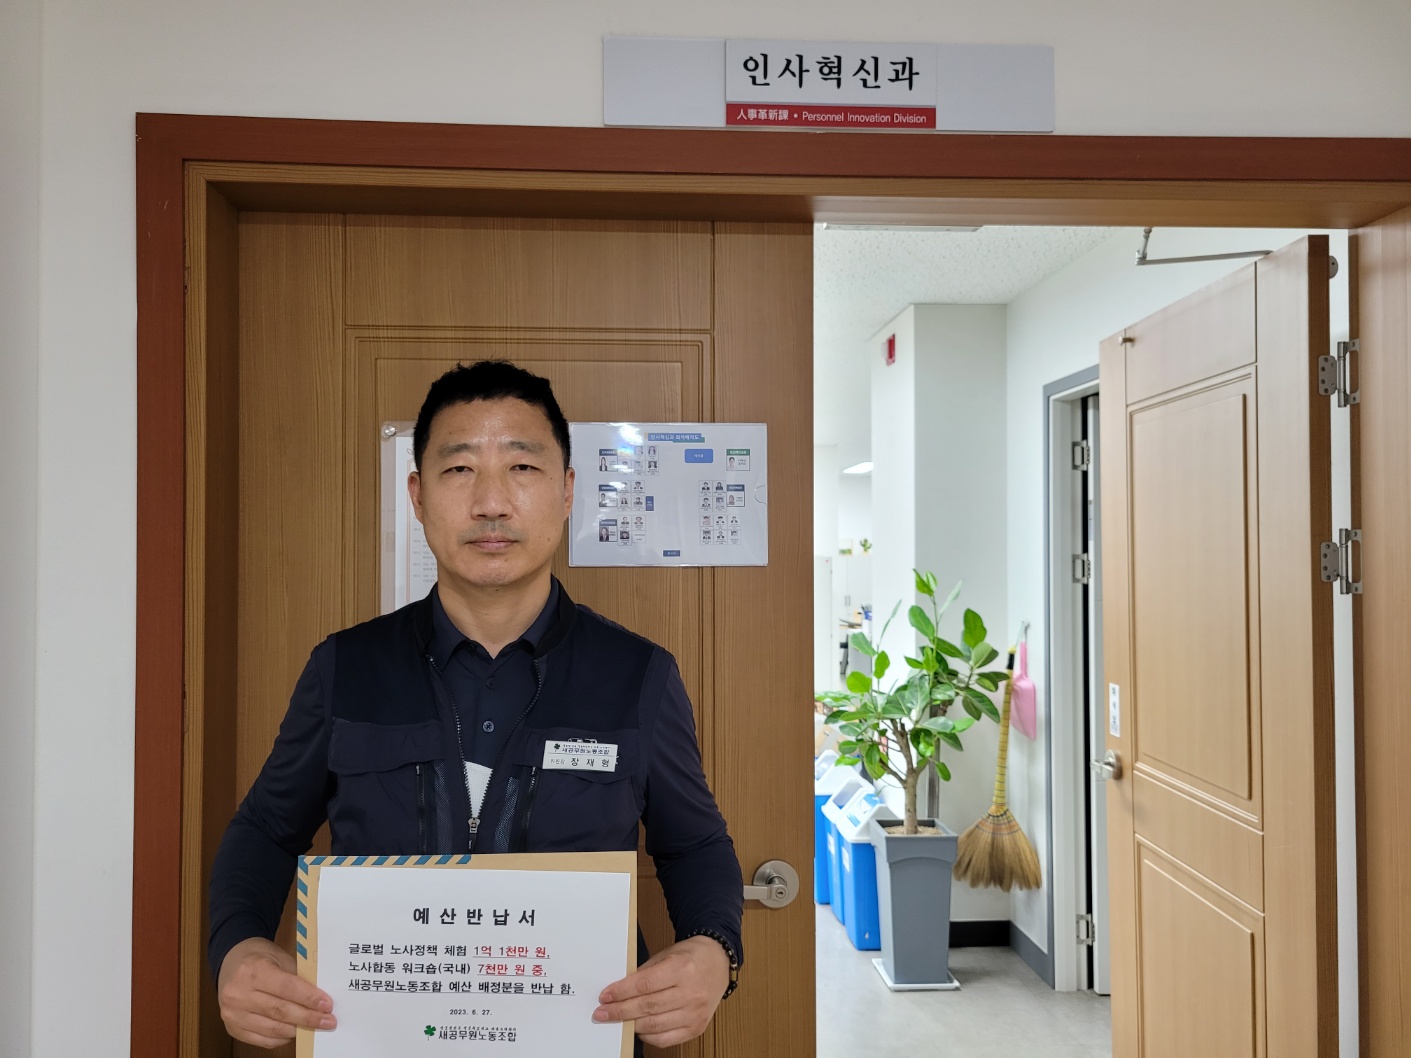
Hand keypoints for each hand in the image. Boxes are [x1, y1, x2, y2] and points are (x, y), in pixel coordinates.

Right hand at [217, 937, 336, 1047]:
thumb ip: (297, 978)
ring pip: (272, 1029)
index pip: (287, 988)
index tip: (328, 1005)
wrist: (230, 963)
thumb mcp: (279, 958)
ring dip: (298, 1030)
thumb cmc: (260, 958)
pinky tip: (295, 1032)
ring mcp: (233, 1014)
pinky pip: (262, 1040)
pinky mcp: (233, 1028)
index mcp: (253, 970)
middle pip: (280, 1011)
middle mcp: (239, 994)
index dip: (309, 998)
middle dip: (308, 1018)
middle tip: (328, 1021)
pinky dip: (282, 1038)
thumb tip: (319, 999)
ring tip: (315, 1027)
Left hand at [593, 936, 729, 1047]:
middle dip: (620, 1011)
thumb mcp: (666, 955)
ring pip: (655, 1025)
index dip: (622, 992)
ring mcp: (695, 1012)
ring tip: (616, 1021)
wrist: (718, 962)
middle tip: (602, 1013)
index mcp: (682, 968)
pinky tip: (637, 1028)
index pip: (645, 984)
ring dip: (630, 1024)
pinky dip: (648, 1036)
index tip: (605, 996)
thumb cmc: (691, 957)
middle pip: (648, 1006)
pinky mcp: (697, 1027)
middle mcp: (691, 992)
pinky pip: (667, 1039)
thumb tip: (619, 992)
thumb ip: (645, 974)